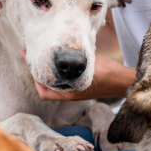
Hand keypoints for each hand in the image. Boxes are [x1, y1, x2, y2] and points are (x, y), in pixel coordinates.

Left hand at [21, 50, 135, 100]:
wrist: (121, 81)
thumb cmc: (106, 72)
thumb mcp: (85, 65)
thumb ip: (69, 63)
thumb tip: (54, 55)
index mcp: (68, 93)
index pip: (42, 88)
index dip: (33, 74)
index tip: (28, 58)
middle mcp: (68, 95)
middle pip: (45, 87)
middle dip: (37, 73)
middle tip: (31, 56)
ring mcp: (74, 93)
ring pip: (53, 85)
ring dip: (46, 73)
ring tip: (42, 57)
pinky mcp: (79, 88)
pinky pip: (61, 83)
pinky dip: (56, 74)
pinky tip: (57, 61)